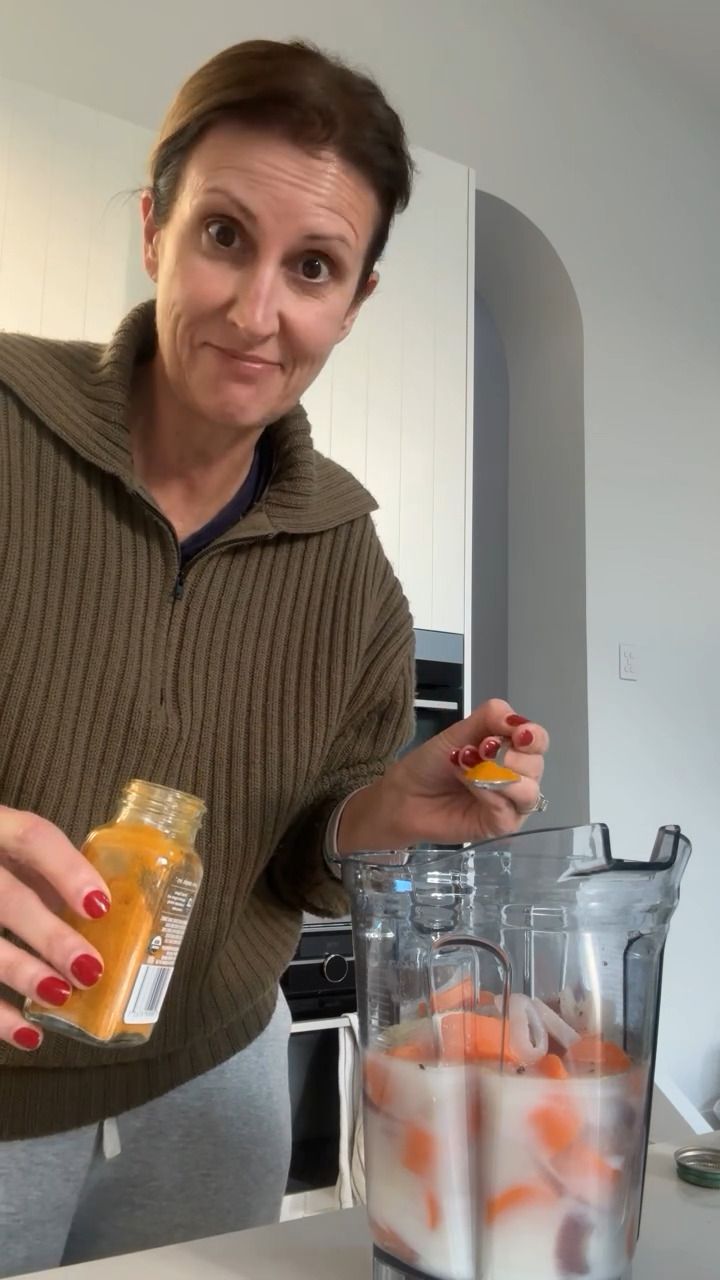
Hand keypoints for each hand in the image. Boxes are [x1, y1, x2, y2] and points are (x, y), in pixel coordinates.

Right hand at [0, 806, 109, 1051]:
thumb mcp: (10, 847)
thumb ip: (46, 872)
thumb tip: (105, 915)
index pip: (31, 838)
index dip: (67, 871)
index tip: (101, 906)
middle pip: (7, 898)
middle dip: (49, 936)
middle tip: (90, 968)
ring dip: (21, 973)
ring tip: (59, 996)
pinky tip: (28, 1035)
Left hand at [337, 699, 548, 852]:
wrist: (404, 795)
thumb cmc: (430, 764)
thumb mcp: (459, 732)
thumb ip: (491, 718)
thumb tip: (518, 721)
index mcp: (510, 750)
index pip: (538, 740)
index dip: (532, 735)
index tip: (516, 732)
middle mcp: (517, 776)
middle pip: (536, 764)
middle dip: (512, 755)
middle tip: (481, 750)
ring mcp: (510, 803)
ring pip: (530, 791)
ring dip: (500, 775)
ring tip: (468, 766)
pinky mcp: (500, 825)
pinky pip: (509, 810)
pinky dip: (490, 794)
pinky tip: (470, 785)